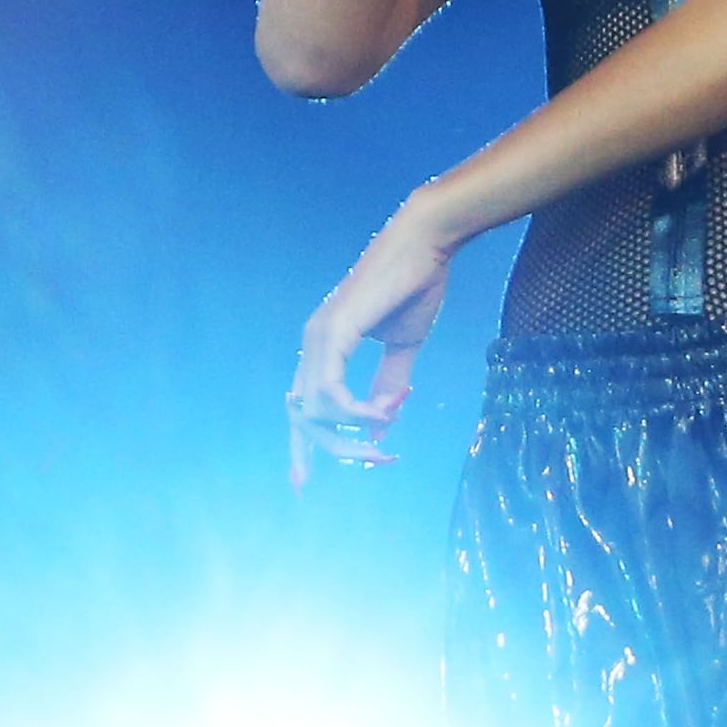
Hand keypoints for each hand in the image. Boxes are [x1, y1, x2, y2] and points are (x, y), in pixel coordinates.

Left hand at [287, 197, 463, 484]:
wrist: (425, 244)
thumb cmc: (415, 287)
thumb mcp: (403, 345)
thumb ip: (388, 384)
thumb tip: (378, 430)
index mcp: (324, 346)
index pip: (302, 404)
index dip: (301, 446)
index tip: (303, 483)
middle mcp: (312, 343)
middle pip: (304, 416)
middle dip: (332, 450)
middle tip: (375, 463)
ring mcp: (319, 336)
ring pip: (317, 408)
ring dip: (353, 431)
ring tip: (390, 429)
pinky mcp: (334, 332)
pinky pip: (331, 389)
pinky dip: (355, 410)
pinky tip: (382, 413)